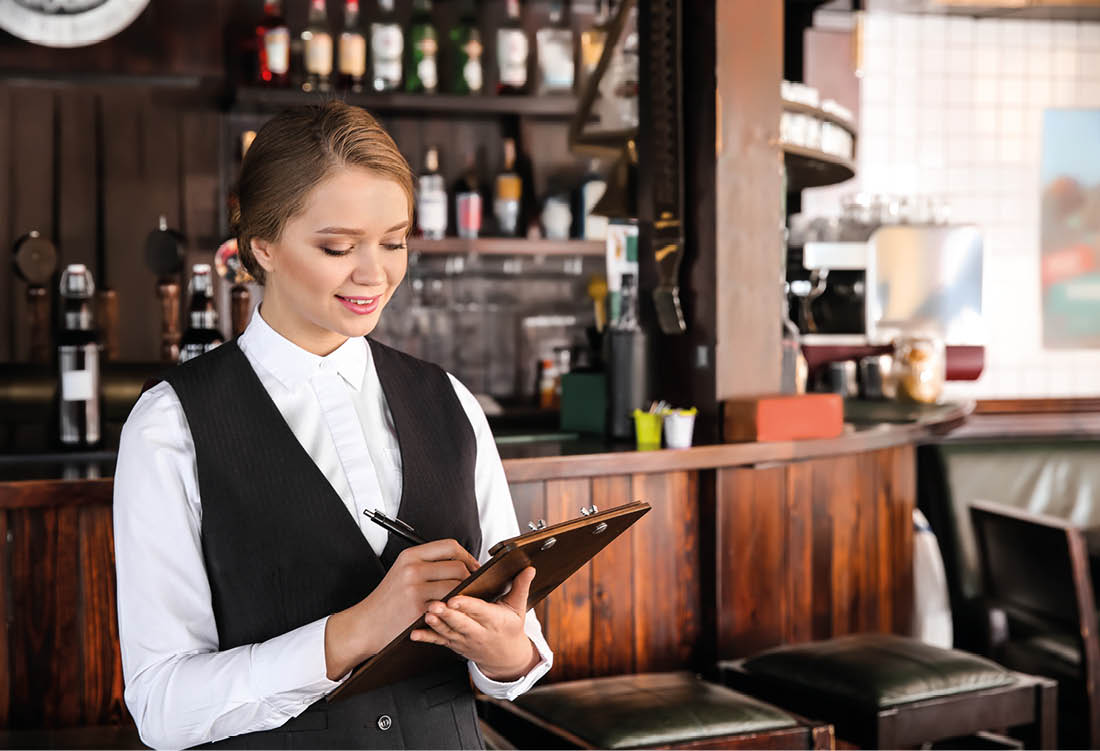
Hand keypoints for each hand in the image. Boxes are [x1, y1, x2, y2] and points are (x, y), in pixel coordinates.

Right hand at [324, 539, 478, 679]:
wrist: (365, 625)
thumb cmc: (387, 601)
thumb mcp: (403, 572)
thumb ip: (427, 564)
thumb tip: (461, 562)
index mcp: (410, 556)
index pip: (450, 546)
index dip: (467, 556)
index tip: (473, 567)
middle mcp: (412, 569)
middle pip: (458, 566)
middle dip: (470, 578)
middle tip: (472, 587)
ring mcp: (415, 589)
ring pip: (457, 586)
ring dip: (465, 595)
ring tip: (464, 600)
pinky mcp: (418, 609)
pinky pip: (448, 606)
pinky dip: (455, 609)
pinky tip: (454, 613)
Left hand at [409, 566, 540, 681]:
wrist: (505, 657)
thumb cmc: (509, 628)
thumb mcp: (518, 608)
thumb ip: (521, 586)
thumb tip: (529, 568)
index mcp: (495, 621)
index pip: (480, 611)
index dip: (467, 606)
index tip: (455, 599)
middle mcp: (479, 632)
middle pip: (461, 623)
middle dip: (448, 615)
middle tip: (435, 605)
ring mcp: (465, 640)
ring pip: (448, 632)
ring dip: (436, 624)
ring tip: (426, 614)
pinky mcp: (455, 644)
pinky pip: (440, 642)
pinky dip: (427, 638)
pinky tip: (415, 634)